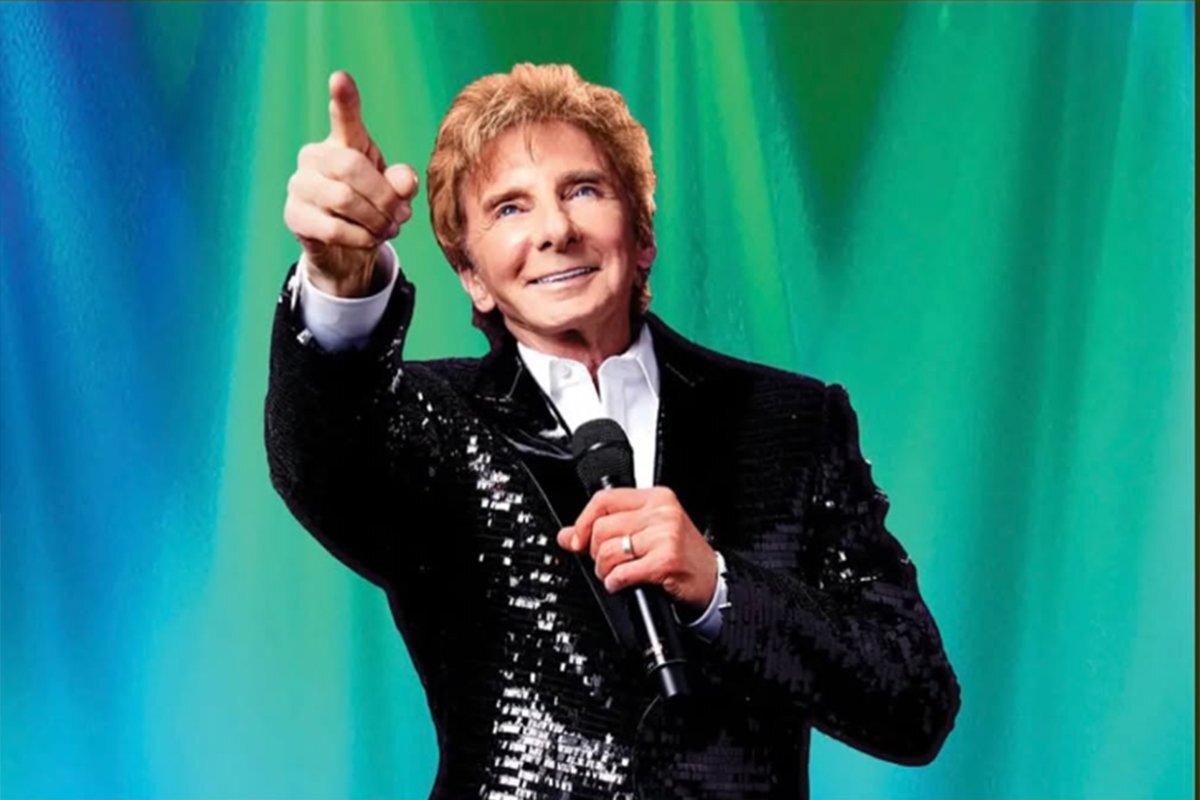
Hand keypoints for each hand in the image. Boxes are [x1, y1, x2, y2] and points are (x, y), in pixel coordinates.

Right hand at [283, 71, 419, 296]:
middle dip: (384, 196)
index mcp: (344, 143)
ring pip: (343, 198)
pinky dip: (361, 237)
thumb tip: (404, 181)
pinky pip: (333, 227)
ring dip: (375, 219)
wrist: (348, 248)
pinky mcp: (294, 215)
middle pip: (352, 167)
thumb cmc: (371, 208)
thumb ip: (402, 183)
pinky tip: (370, 238)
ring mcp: (300, 185)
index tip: (340, 78)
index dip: (343, 99)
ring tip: (389, 229)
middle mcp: (315, 157)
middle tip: (401, 215)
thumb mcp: (394, 193)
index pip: (344, 118)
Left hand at [556, 487, 717, 611]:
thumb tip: (567, 536)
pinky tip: (623, 584)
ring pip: (608, 551)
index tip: (577, 540)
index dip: (583, 522)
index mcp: (656, 498)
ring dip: (605, 571)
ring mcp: (665, 535)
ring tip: (617, 574)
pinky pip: (622, 572)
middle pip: (602, 528)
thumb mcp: (646, 532)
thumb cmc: (682, 556)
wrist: (714, 581)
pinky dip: (616, 582)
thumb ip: (606, 528)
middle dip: (596, 552)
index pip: (604, 499)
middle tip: (608, 563)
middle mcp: (661, 512)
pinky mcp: (665, 561)